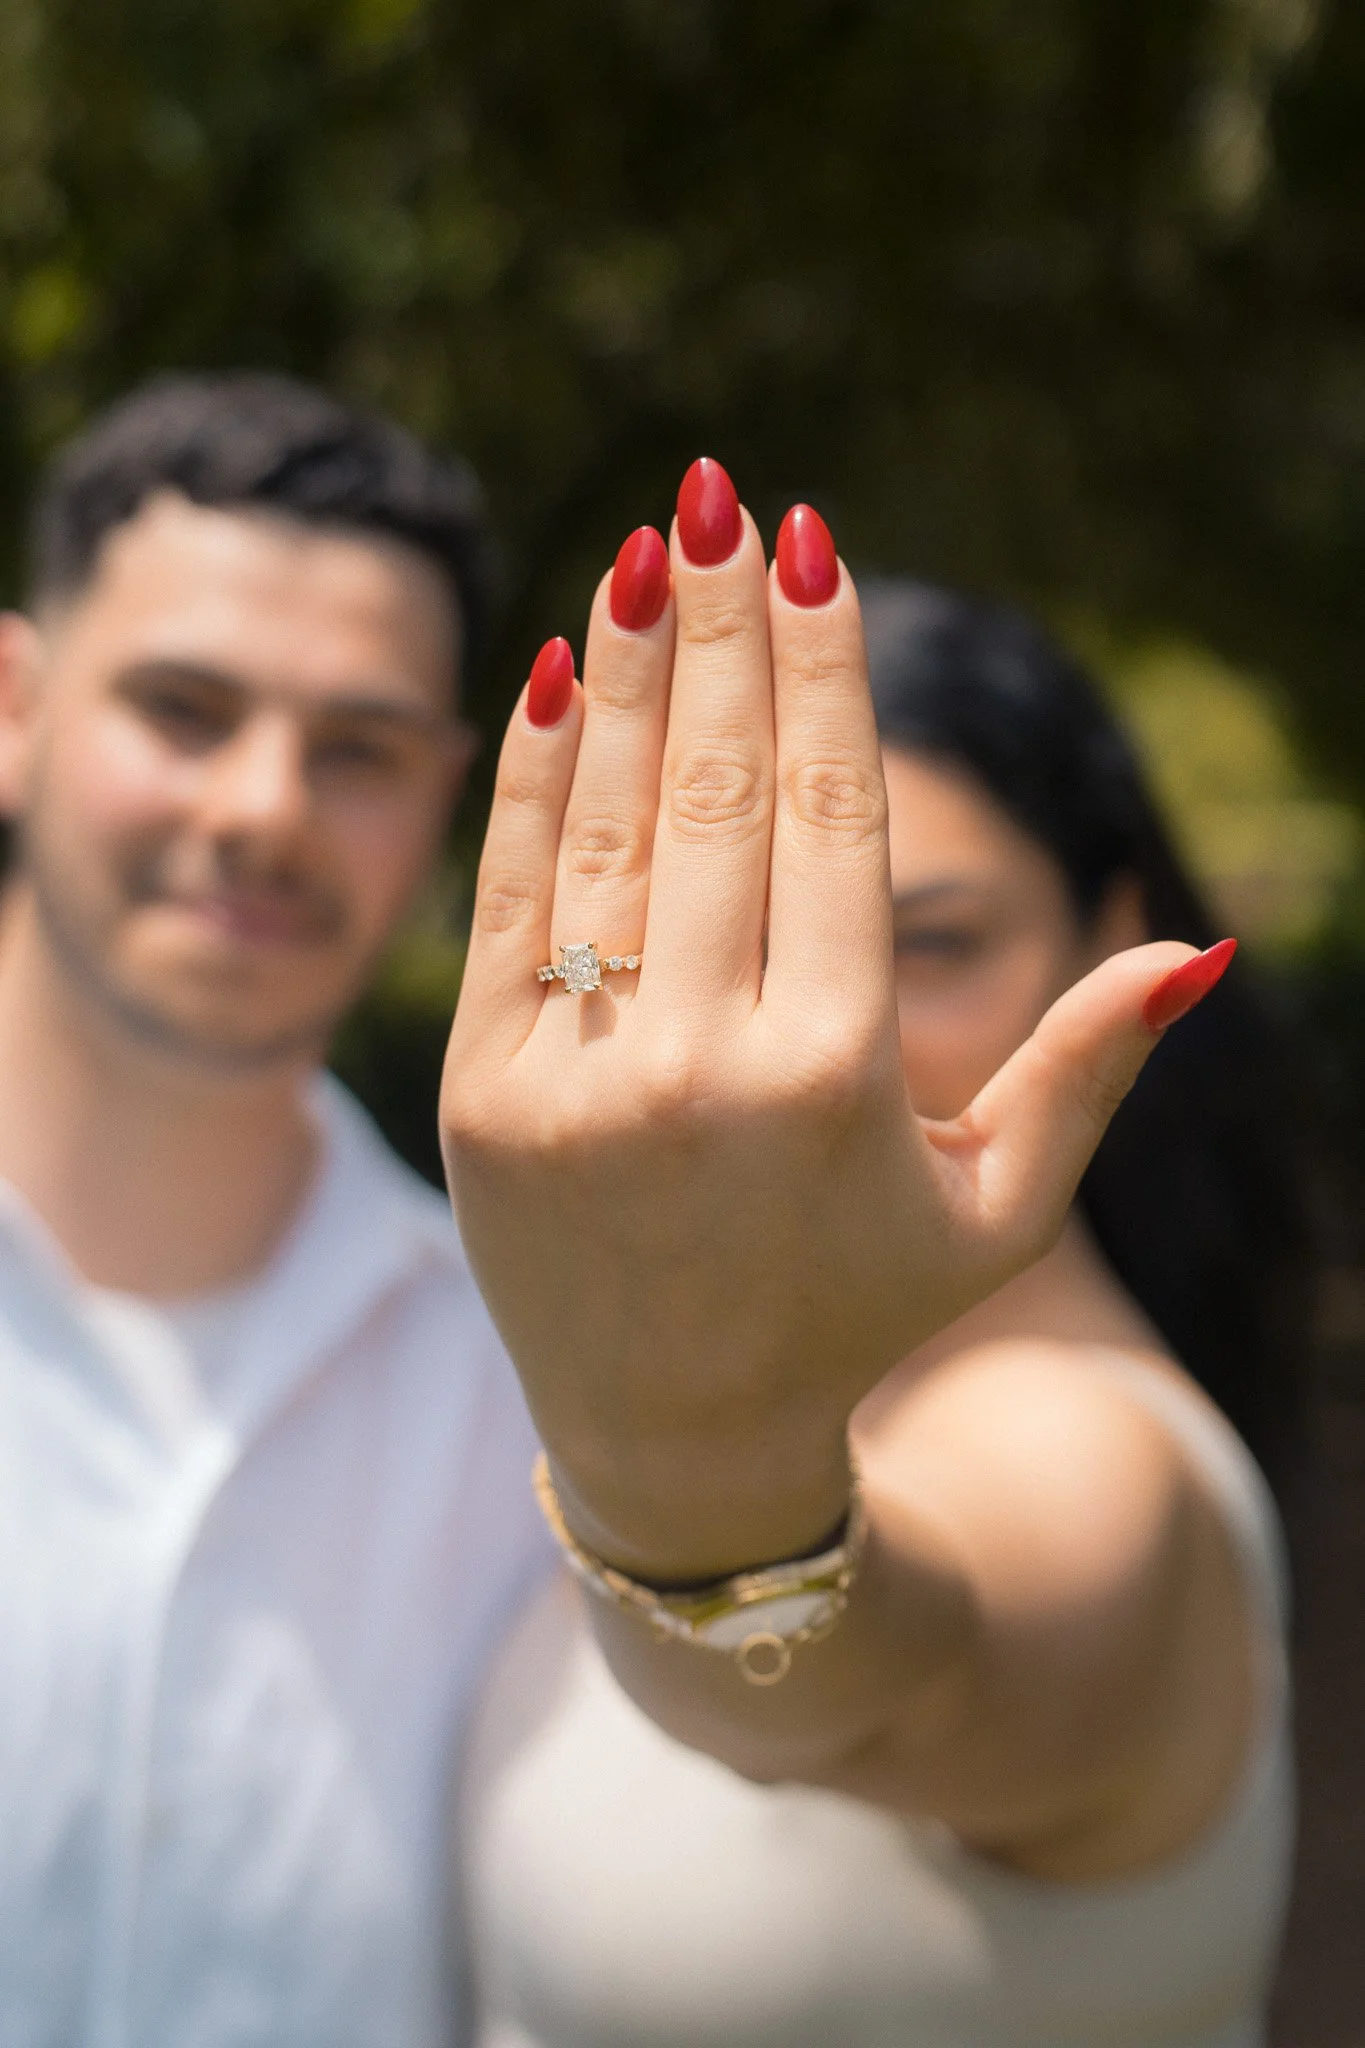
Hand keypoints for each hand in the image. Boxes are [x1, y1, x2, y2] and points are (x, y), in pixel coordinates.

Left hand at [441, 463, 1212, 1578]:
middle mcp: (701, 1065)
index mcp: (837, 1074)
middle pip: (712, 792)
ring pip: (604, 828)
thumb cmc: (852, 1306)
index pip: (828, 814)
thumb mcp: (992, 1207)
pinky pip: (509, 906)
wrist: (675, 1439)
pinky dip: (527, 783)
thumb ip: (1088, 1072)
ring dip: (620, 674)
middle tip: (719, 496)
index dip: (819, 665)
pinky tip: (551, 676)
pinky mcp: (482, 1098)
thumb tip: (1201, 946)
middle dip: (718, 626)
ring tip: (639, 554)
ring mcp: (576, 1080)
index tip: (812, 546)